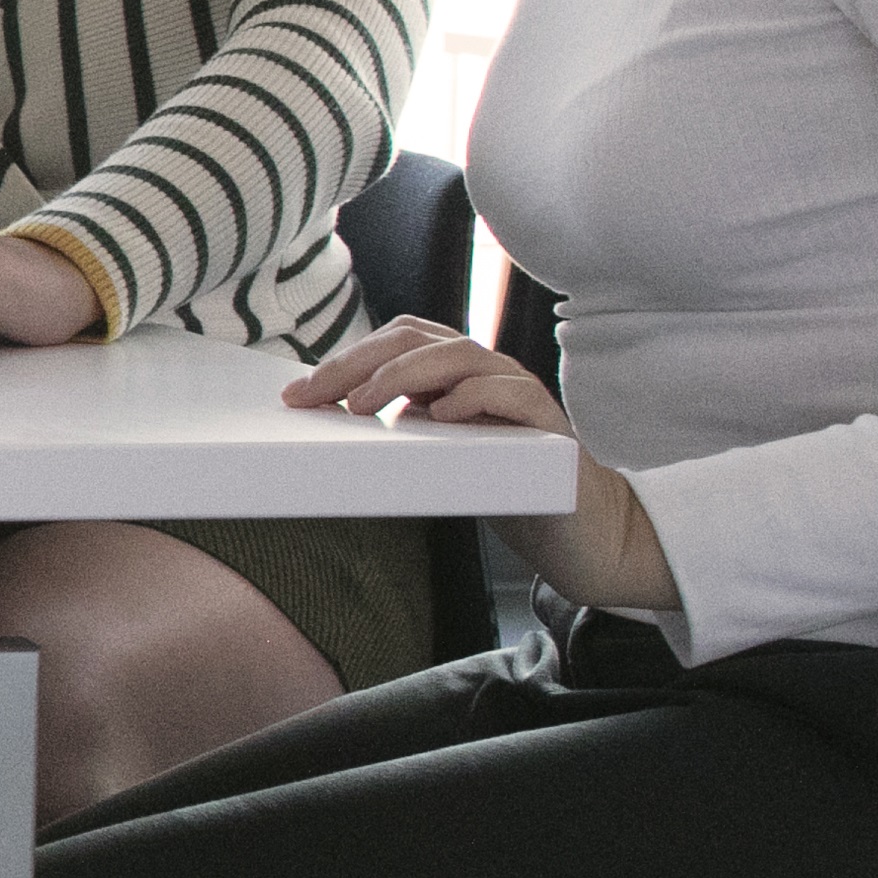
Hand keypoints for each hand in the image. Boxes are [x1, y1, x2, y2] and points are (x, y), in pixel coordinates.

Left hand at [286, 320, 680, 608]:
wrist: (581, 536)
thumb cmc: (504, 494)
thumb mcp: (438, 461)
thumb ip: (400, 436)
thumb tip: (330, 425)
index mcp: (457, 377)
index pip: (398, 342)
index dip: (346, 359)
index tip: (297, 395)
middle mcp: (489, 374)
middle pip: (420, 341)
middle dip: (360, 362)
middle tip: (315, 396)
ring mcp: (522, 395)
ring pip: (463, 356)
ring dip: (406, 375)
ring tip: (364, 403)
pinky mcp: (552, 428)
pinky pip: (514, 393)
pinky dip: (477, 395)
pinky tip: (442, 413)